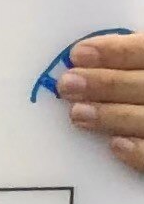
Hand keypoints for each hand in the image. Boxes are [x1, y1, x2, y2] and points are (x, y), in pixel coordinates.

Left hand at [57, 32, 143, 177]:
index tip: (78, 54)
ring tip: (77, 113)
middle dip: (107, 83)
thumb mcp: (143, 74)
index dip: (118, 51)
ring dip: (113, 116)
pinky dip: (140, 152)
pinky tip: (115, 146)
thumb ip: (132, 66)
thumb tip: (87, 60)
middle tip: (67, 85)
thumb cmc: (143, 96)